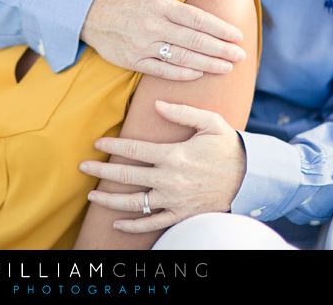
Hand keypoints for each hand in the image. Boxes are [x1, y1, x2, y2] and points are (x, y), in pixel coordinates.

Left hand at [79, 101, 245, 232]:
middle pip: (126, 176)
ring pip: (134, 202)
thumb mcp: (210, 122)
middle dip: (101, 172)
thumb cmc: (228, 147)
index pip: (134, 149)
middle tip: (82, 167)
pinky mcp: (180, 215)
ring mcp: (174, 200)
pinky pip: (152, 223)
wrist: (250, 178)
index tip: (97, 143)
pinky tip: (116, 224)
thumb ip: (182, 112)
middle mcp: (170, 179)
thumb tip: (156, 105)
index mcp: (174, 155)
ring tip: (92, 196)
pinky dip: (133, 226)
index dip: (113, 145)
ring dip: (109, 200)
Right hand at [80, 0, 246, 79]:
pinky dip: (182, 73)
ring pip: (182, 57)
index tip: (238, 35)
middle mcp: (153, 26)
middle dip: (221, 49)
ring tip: (227, 67)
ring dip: (208, 64)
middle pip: (194, 41)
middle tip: (241, 55)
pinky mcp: (134, 61)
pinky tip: (200, 74)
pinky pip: (162, 70)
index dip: (220, 29)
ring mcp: (143, 46)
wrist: (90, 15)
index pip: (197, 19)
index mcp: (160, 5)